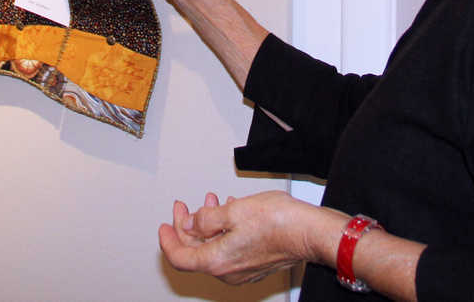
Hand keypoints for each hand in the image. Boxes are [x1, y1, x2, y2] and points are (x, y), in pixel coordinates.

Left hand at [159, 190, 338, 284]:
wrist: (309, 231)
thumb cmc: (278, 221)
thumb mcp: (235, 210)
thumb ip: (207, 218)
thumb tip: (190, 223)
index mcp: (218, 260)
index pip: (180, 257)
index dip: (168, 240)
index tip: (164, 224)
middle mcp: (228, 271)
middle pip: (196, 252)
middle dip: (187, 227)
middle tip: (183, 207)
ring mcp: (242, 270)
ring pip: (213, 248)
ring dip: (207, 225)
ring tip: (209, 202)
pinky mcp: (254, 263)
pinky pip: (229, 249)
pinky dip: (222, 230)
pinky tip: (229, 211)